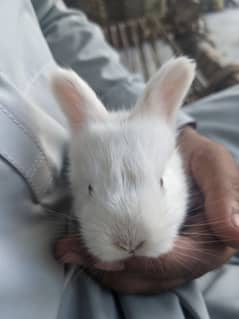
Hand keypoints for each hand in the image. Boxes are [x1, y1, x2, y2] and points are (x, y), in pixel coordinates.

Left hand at [56, 126, 238, 292]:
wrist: (179, 152)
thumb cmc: (198, 158)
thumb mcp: (213, 165)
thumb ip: (225, 193)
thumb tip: (234, 233)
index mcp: (210, 241)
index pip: (174, 263)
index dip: (141, 264)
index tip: (107, 256)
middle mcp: (188, 254)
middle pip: (148, 277)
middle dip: (110, 268)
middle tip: (73, 252)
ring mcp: (166, 253)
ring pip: (133, 274)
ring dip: (100, 265)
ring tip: (69, 251)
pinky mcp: (148, 246)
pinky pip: (125, 261)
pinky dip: (101, 256)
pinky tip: (78, 246)